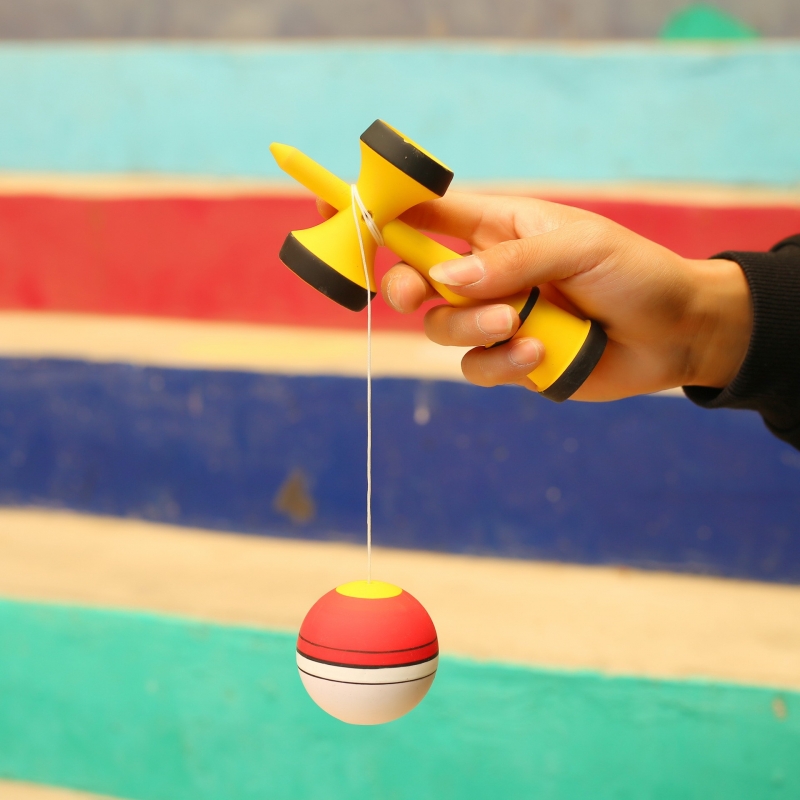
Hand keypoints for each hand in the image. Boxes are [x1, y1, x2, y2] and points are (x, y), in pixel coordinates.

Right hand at [374, 193, 752, 400]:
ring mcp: (497, 320)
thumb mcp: (578, 248)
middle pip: (415, 278)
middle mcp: (487, 273)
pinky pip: (477, 368)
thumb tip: (441, 281)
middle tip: (411, 295)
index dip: (388, 215)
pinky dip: (501, 363)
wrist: (675, 333)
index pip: (429, 215)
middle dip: (402, 286)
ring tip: (518, 323)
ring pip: (442, 328)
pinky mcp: (511, 363)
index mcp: (498, 228)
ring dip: (470, 327)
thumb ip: (509, 261)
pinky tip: (540, 355)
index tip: (352, 220)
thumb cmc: (634, 272)